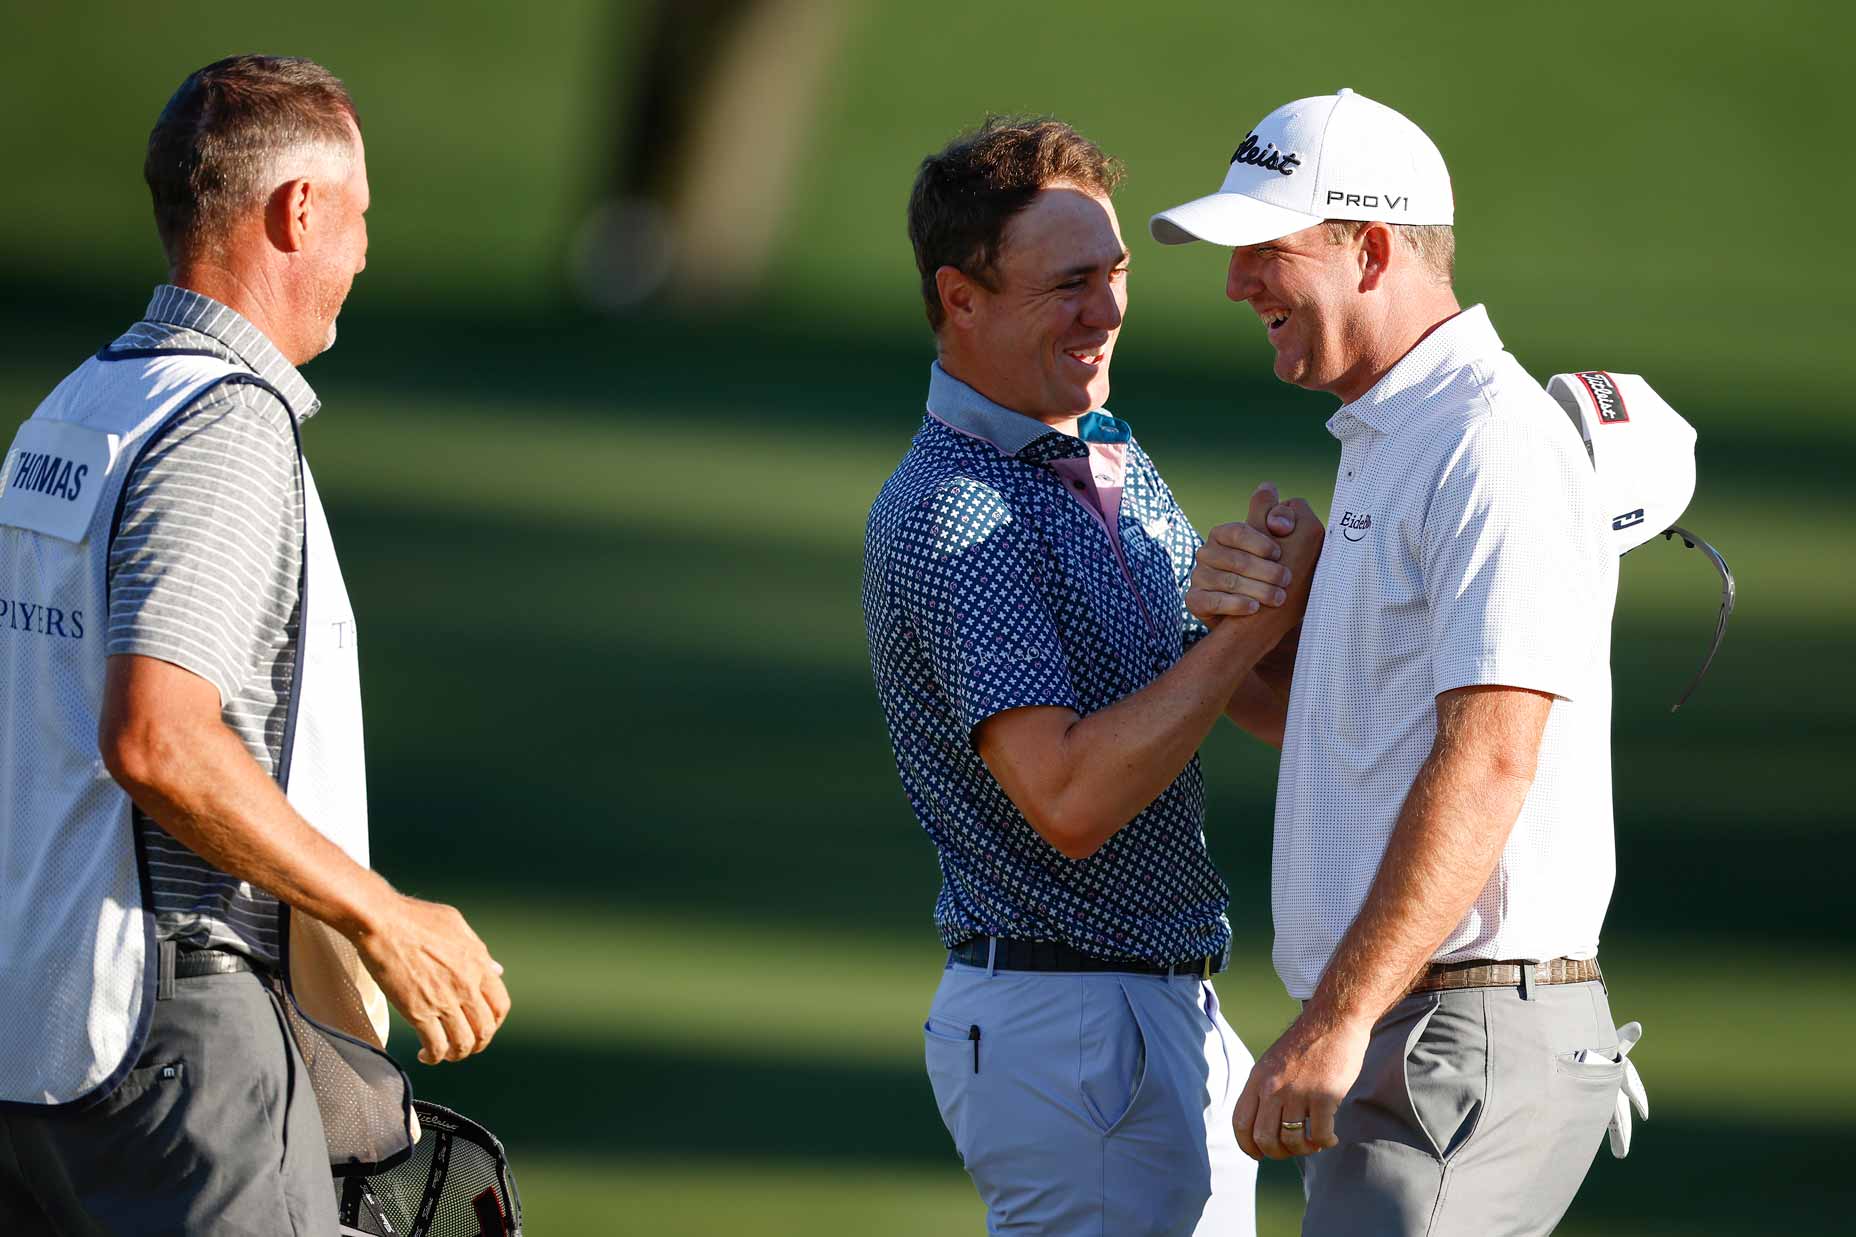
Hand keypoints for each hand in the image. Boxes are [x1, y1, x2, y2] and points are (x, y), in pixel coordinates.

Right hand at [351, 894, 511, 1064]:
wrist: (381, 922)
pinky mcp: (418, 1012)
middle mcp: (467, 986)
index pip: (501, 1005)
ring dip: (457, 1054)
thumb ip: (479, 952)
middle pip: (485, 1029)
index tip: (483, 1026)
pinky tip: (425, 1055)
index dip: (494, 1022)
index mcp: (478, 964)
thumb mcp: (457, 926)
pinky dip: (433, 1057)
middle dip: (477, 1043)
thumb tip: (496, 970)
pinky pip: (436, 1046)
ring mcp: (444, 1001)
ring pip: (463, 1043)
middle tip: (465, 1045)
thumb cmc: (414, 918)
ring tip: (446, 1054)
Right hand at [1189, 482, 1322, 626]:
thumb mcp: (1275, 543)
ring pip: (1226, 581)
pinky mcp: (1194, 600)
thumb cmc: (1267, 573)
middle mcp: (1206, 553)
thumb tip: (1268, 487)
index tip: (1280, 553)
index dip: (1259, 542)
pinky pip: (1211, 601)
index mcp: (1223, 534)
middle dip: (1265, 570)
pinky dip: (1235, 604)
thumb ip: (1273, 516)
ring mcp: (1199, 577)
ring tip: (1278, 598)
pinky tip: (1254, 608)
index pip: (1237, 532)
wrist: (1253, 616)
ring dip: (1256, 589)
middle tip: (1287, 579)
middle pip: (1235, 559)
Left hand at [1233, 1009, 1369, 1159]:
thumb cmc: (1306, 1044)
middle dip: (1277, 1153)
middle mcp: (1273, 1087)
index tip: (1259, 1154)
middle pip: (1264, 1138)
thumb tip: (1262, 1125)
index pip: (1240, 1122)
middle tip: (1292, 1149)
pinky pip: (1320, 1136)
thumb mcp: (1272, 1063)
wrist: (1333, 1020)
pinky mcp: (1324, 1096)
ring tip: (1314, 1143)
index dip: (1247, 1146)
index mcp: (1257, 1078)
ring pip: (1292, 1140)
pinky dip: (1326, 1143)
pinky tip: (1331, 1138)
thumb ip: (1265, 1090)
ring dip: (1304, 1150)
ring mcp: (1298, 1092)